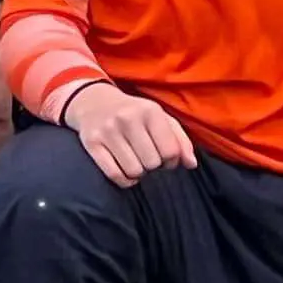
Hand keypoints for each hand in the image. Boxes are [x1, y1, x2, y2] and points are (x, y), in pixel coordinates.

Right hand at [66, 83, 195, 185]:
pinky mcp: (91, 143)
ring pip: (134, 171)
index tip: (166, 158)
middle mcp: (128, 118)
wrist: (94, 101)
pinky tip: (126, 171)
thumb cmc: (135, 114)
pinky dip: (124, 180)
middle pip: (152, 163)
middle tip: (148, 158)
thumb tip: (191, 164)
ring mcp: (108, 131)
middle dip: (154, 166)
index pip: (170, 151)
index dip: (172, 161)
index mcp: (150, 111)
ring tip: (136, 161)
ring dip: (138, 173)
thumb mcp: (160, 118)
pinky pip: (114, 175)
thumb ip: (180, 140)